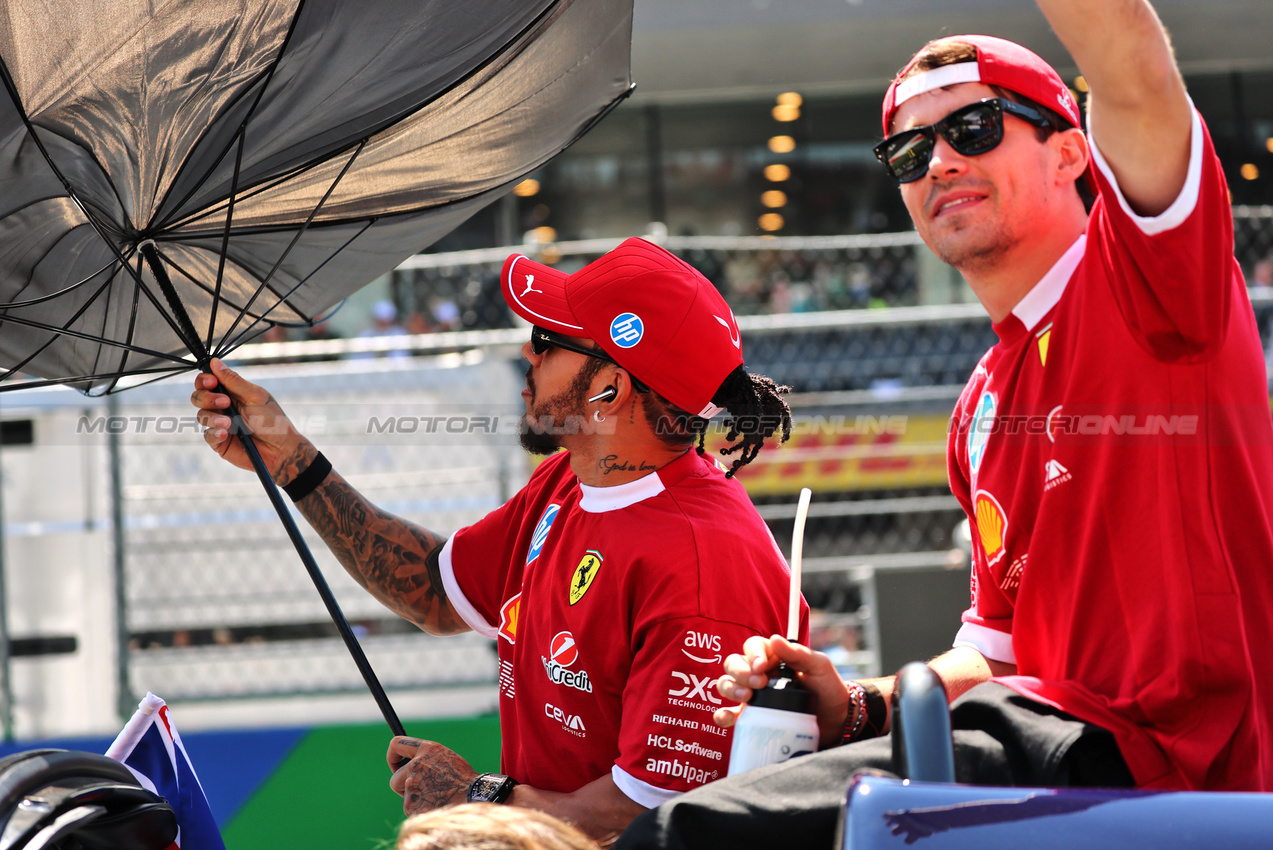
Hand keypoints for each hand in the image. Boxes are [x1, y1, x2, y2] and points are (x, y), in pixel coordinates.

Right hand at [190, 358, 310, 483]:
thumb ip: (234, 381)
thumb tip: (215, 362)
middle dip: (207, 398)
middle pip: (199, 397)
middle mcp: (223, 408)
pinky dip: (214, 433)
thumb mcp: (255, 397)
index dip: (205, 380)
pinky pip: (207, 435)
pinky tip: (225, 433)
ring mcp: (220, 424)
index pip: (208, 382)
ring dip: (212, 417)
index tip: (211, 382)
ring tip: (230, 423)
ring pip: (201, 415)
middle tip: (225, 402)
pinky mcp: (219, 442)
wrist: (281, 450)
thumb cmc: (273, 421)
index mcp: (232, 393)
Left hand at [387, 737, 476, 815]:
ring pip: (404, 795)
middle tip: (420, 790)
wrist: (473, 798)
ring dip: (414, 798)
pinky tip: (435, 806)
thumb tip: (410, 764)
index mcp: (427, 749)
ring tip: (435, 798)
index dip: (392, 756)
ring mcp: (413, 784)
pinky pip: (410, 808)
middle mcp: (417, 764)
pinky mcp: (412, 803)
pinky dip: (419, 809)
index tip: (395, 765)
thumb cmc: (463, 780)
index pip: (396, 744)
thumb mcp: (446, 759)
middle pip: (395, 778)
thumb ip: (427, 759)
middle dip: (403, 786)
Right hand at [713, 635, 850, 747]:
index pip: (753, 646)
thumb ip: (799, 654)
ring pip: (727, 684)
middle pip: (734, 664)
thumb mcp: (819, 666)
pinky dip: (722, 715)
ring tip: (747, 698)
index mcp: (773, 657)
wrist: (836, 720)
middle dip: (740, 671)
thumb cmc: (828, 688)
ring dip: (730, 688)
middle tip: (758, 683)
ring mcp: (753, 695)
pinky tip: (728, 718)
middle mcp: (758, 674)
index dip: (753, 654)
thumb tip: (775, 639)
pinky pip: (729, 714)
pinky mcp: (752, 717)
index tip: (762, 666)